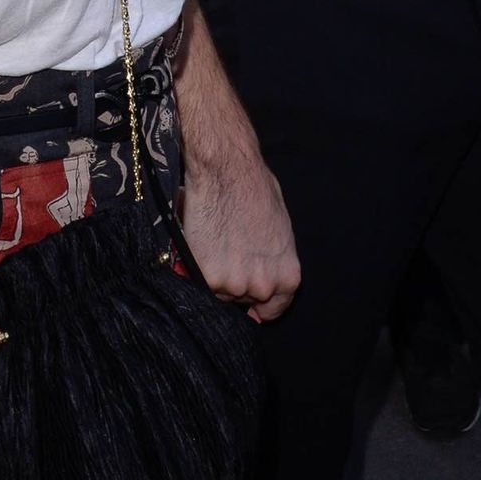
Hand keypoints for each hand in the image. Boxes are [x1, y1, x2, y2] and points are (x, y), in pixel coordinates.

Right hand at [182, 154, 300, 322]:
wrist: (226, 171)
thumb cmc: (255, 189)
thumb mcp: (280, 229)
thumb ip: (274, 259)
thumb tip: (264, 274)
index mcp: (287, 275)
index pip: (275, 309)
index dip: (260, 306)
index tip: (250, 305)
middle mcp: (263, 286)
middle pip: (243, 299)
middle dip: (234, 280)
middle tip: (225, 252)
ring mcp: (234, 285)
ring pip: (217, 291)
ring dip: (212, 273)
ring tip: (212, 240)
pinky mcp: (207, 277)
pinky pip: (196, 281)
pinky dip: (193, 265)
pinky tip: (199, 239)